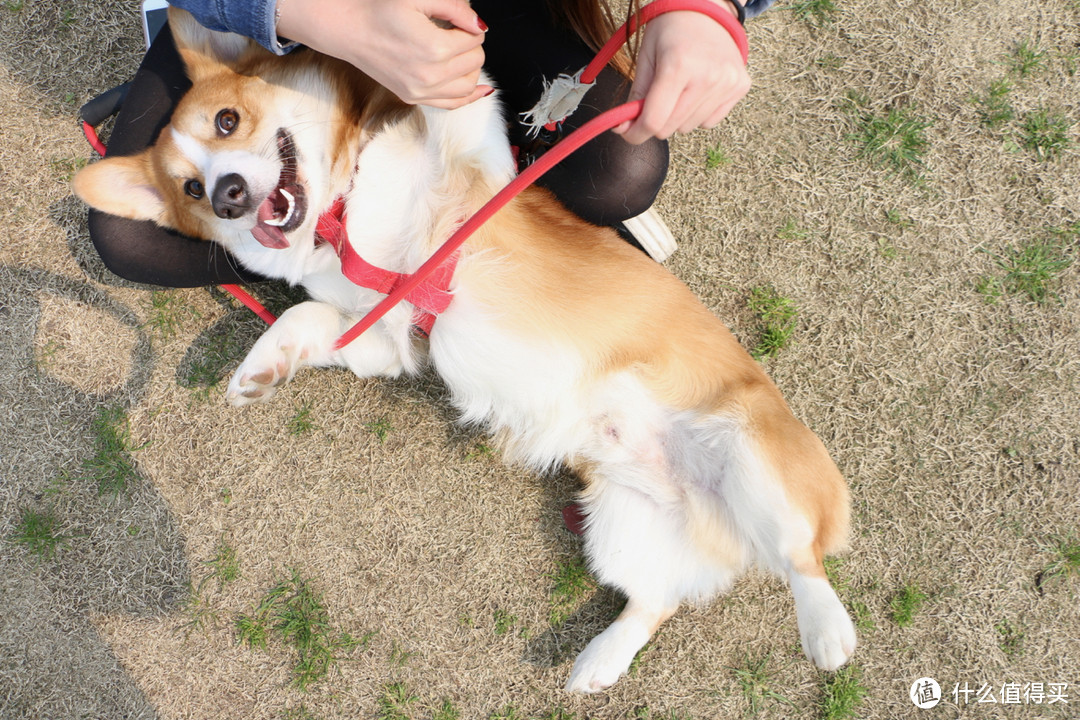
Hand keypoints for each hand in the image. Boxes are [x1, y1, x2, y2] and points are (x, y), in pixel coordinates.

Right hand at [276, 0, 489, 108]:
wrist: (349, 30)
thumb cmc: (377, 11)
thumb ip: (453, 7)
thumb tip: (478, 24)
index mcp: (433, 49)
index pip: (475, 39)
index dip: (470, 26)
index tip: (457, 20)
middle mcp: (429, 76)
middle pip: (475, 62)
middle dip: (471, 45)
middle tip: (454, 33)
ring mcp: (421, 91)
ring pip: (469, 85)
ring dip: (471, 67)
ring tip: (459, 53)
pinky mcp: (414, 98)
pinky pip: (453, 104)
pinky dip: (469, 95)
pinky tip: (481, 89)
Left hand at [614, 0, 749, 143]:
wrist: (707, 10)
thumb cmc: (671, 30)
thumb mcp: (646, 57)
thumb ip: (636, 95)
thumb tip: (624, 129)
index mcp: (678, 65)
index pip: (653, 121)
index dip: (635, 133)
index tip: (627, 131)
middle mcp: (707, 77)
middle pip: (670, 128)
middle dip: (656, 120)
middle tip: (655, 99)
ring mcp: (727, 82)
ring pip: (688, 128)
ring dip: (678, 116)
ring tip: (680, 87)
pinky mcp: (740, 87)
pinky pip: (709, 122)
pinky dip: (698, 113)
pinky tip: (698, 89)